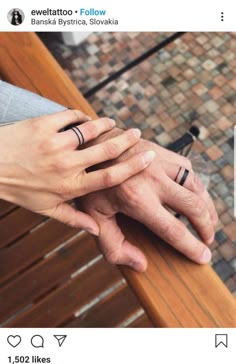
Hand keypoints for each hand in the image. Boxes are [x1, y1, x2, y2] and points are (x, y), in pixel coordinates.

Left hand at [0, 110, 154, 234]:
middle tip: (137, 132)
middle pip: (107, 151)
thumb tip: (96, 231)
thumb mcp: (45, 209)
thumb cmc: (17, 190)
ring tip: (113, 123)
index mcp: (71, 186)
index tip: (147, 157)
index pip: (110, 177)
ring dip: (105, 125)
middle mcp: (67, 164)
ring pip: (90, 130)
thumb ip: (73, 219)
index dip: (132, 166)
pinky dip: (80, 116)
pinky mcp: (43, 125)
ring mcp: (55, 143)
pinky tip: (83, 118)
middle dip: (126, 140)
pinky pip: (69, 116)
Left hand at [79, 133, 217, 269]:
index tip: (203, 256)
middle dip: (206, 226)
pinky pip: (187, 169)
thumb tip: (141, 264)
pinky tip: (193, 193)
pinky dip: (194, 184)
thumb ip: (113, 245)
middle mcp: (153, 179)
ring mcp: (159, 162)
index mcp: (136, 199)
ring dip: (206, 204)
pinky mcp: (162, 151)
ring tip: (208, 219)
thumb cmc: (90, 182)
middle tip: (208, 238)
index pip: (172, 229)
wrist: (89, 145)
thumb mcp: (93, 216)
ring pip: (195, 185)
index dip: (191, 246)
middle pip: (193, 206)